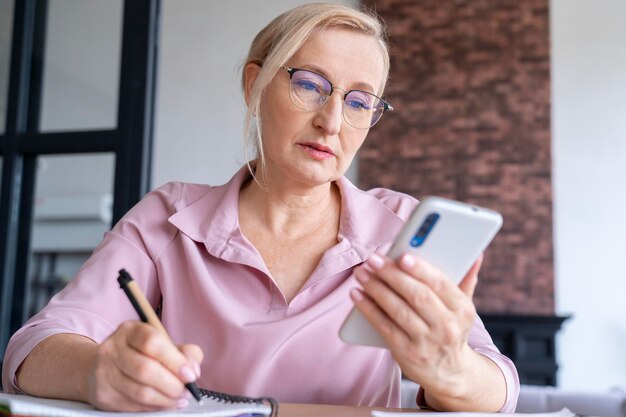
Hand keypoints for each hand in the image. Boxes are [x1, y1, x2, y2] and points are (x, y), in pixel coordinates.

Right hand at [86, 320, 202, 410]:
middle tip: (187, 391)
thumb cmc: (138, 353)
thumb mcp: (160, 343)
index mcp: (130, 330)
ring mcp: (104, 372)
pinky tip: (165, 404)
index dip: (175, 361)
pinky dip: (154, 407)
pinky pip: (133, 406)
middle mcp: (113, 349)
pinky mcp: (103, 395)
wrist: (96, 367)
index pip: (152, 342)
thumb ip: (183, 352)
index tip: (191, 375)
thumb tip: (194, 369)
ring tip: (180, 399)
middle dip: (172, 384)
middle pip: (146, 370)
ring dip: (166, 399)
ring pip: (140, 392)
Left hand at [351, 252, 482, 400]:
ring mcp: (426, 341)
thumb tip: (475, 254)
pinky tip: (358, 295)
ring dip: (377, 289)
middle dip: (392, 274)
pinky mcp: (407, 353)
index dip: (421, 269)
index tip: (403, 256)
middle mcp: (446, 326)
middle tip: (373, 259)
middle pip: (417, 296)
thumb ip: (466, 279)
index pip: (441, 284)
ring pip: (398, 310)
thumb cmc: (451, 329)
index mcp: (462, 309)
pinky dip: (369, 309)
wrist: (450, 373)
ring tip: (362, 273)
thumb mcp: (463, 308)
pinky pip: (384, 326)